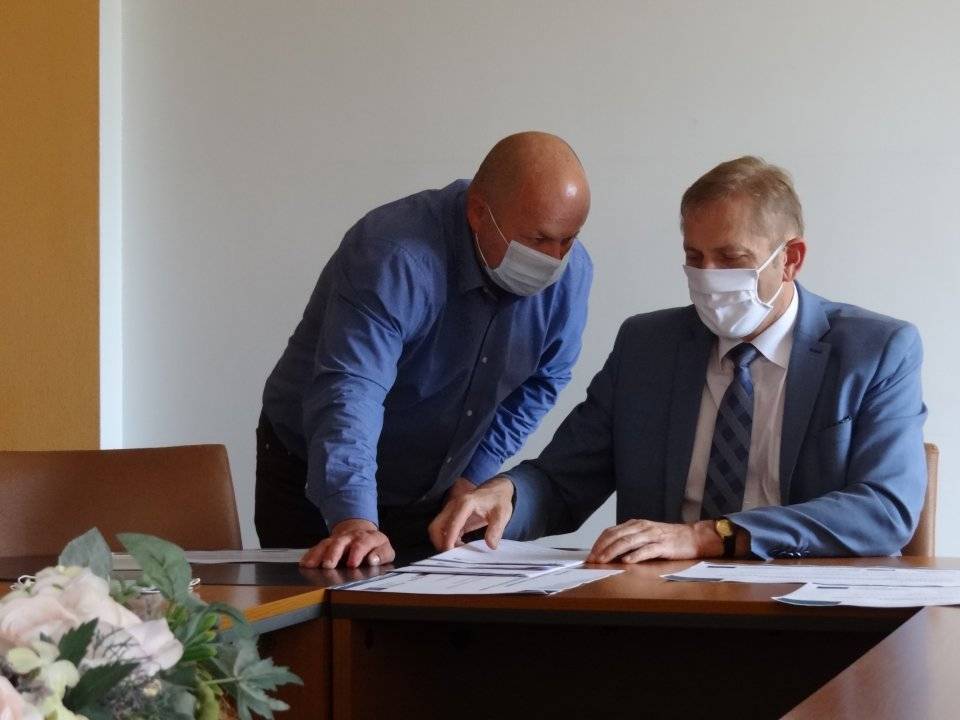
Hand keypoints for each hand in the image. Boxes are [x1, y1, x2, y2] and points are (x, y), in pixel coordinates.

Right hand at [299, 519, 395, 568]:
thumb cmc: (375, 547)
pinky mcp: (329, 543)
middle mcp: (352, 536)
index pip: (363, 542)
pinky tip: (305, 563)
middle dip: (334, 553)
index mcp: (369, 537)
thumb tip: (373, 560)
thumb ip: (382, 555)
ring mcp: (339, 538)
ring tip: (312, 565)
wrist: (362, 533)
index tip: (352, 564)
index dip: (357, 553)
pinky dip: (311, 555)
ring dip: (319, 554)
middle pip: (341, 542)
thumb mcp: (386, 551)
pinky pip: (318, 547)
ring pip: (328, 543)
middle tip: (329, 565)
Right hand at [428, 476, 514, 550]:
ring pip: (437, 528)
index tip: (451, 553)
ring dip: (442, 541)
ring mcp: (452, 510)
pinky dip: (448, 539)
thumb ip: (496, 529)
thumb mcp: (502, 514)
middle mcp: (454, 505)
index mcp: (466, 503)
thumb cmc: (499, 500)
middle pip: (436, 525)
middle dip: (440, 542)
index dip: (449, 539)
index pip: (452, 523)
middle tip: (452, 555)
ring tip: (458, 552)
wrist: (498, 489)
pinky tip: (460, 546)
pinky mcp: (453, 516)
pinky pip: (444, 529)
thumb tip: (491, 545)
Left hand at [586, 519, 721, 563]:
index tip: (590, 555)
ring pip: (628, 542)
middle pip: (617, 536)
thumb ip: (630, 541)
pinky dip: (635, 555)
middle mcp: (642, 527)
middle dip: (602, 548)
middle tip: (593, 560)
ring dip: (613, 552)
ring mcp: (653, 535)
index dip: (599, 543)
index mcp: (636, 524)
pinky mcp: (663, 545)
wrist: (693, 537)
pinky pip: (647, 550)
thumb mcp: (645, 535)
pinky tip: (627, 561)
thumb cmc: (668, 539)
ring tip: (604, 561)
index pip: (611, 532)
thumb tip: (610, 553)